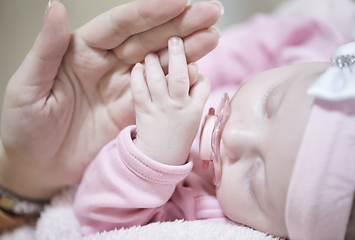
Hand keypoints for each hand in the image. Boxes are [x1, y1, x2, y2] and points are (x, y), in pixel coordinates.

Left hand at [0, 0, 221, 198]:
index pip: (121, 24)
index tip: (179, 1)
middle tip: (210, 12)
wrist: (38, 168)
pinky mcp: (133, 110)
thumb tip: (56, 6)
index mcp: (81, 51)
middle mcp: (107, 64)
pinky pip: (160, 92)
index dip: (150, 12)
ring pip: (160, 63)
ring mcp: (123, 87)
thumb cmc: (25, 127)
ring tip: (212, 35)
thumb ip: (47, 49)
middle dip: (180, 25)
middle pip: (148, 38)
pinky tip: (198, 68)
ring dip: (187, 49)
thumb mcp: (28, 87)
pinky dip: (180, 81)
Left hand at [131, 37, 210, 165]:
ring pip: (159, 80)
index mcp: (196, 109)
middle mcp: (180, 107)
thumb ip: (194, 94)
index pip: (203, 83)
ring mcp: (161, 109)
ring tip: (152, 54)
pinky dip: (138, 77)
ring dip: (155, 63)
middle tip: (174, 39)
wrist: (160, 159)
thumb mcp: (194, 118)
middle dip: (178, 54)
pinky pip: (139, 91)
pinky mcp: (144, 112)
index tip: (191, 68)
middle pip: (180, 76)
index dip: (198, 73)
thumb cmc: (178, 136)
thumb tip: (191, 68)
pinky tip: (138, 67)